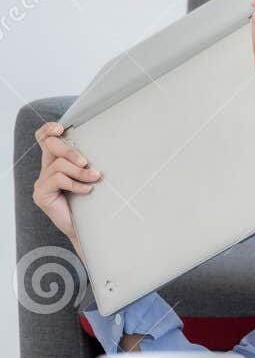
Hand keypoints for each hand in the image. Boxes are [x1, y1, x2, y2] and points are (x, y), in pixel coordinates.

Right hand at [32, 122, 98, 245]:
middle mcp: (46, 170)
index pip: (44, 139)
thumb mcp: (92, 176)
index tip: (61, 128)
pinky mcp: (42, 195)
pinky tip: (87, 190)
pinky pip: (58, 180)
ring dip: (80, 171)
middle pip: (49, 146)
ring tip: (95, 179)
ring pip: (58, 165)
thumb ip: (90, 163)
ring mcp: (42, 183)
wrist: (90, 229)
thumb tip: (109, 146)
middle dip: (70, 151)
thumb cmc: (94, 201)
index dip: (48, 130)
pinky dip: (75, 183)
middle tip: (86, 162)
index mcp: (56, 162)